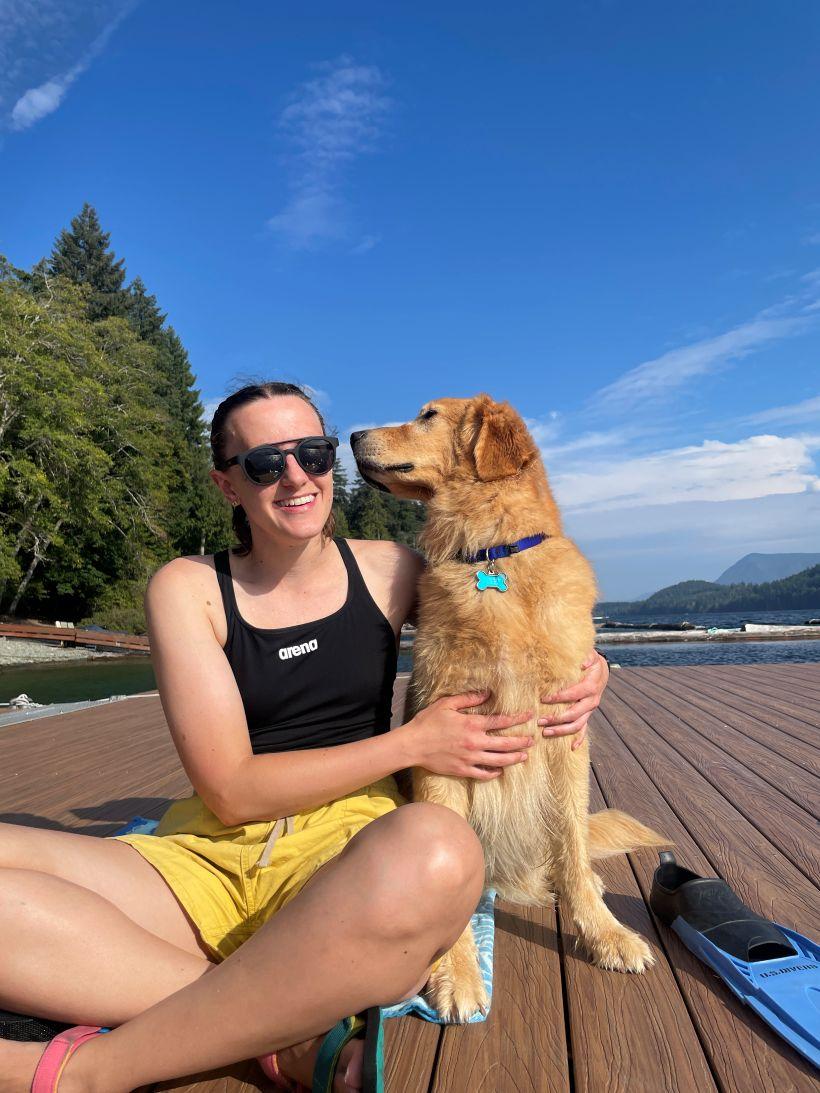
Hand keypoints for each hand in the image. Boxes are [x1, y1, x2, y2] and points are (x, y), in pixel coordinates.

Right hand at [398, 690, 533, 779]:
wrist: (412, 745)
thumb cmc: (428, 722)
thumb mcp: (447, 704)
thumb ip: (469, 699)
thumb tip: (487, 693)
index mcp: (472, 725)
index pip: (502, 721)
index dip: (517, 718)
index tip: (529, 716)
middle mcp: (475, 743)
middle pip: (506, 743)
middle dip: (522, 741)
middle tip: (533, 740)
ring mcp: (470, 759)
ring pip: (499, 760)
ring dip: (514, 758)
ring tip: (524, 756)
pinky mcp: (463, 770)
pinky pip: (484, 774)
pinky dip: (495, 772)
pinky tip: (501, 770)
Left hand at [537, 650, 608, 750]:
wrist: (601, 670)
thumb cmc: (591, 662)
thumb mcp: (590, 655)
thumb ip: (586, 657)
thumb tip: (581, 663)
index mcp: (591, 687)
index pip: (574, 694)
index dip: (559, 697)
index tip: (543, 699)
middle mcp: (592, 701)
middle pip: (575, 714)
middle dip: (557, 719)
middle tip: (540, 721)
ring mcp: (590, 710)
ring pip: (578, 725)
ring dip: (562, 731)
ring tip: (546, 733)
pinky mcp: (588, 714)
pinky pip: (585, 729)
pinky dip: (580, 739)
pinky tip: (572, 747)